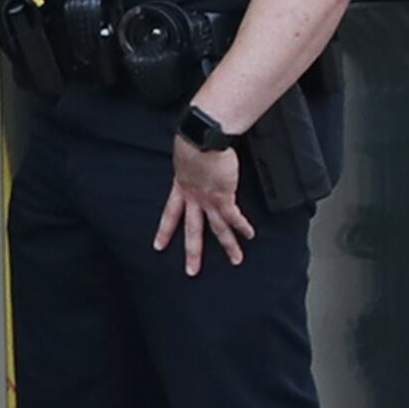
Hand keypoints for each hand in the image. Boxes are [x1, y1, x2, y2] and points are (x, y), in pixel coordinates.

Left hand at [153, 139, 254, 274]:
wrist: (202, 136)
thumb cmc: (193, 138)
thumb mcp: (183, 155)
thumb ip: (187, 165)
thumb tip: (190, 159)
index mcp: (180, 188)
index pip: (170, 214)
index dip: (164, 231)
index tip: (158, 246)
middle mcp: (193, 198)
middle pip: (192, 230)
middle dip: (192, 252)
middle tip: (191, 271)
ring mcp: (208, 199)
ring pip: (218, 229)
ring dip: (229, 246)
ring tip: (236, 260)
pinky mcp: (224, 196)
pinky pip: (235, 216)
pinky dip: (243, 226)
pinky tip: (249, 235)